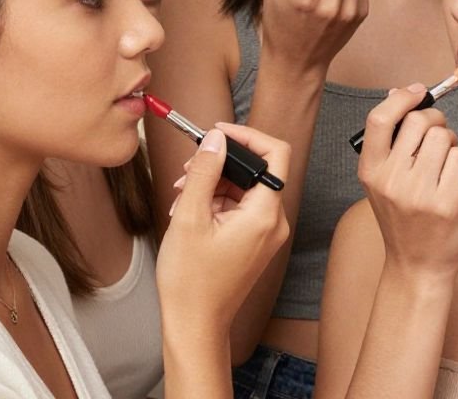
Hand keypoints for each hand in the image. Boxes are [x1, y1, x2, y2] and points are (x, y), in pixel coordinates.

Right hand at [157, 124, 290, 335]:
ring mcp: (266, 233)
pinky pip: (240, 208)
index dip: (246, 136)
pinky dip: (215, 203)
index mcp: (265, 214)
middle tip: (188, 170)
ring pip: (244, 189)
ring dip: (213, 184)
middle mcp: (274, 222)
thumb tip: (215, 139)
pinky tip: (189, 213)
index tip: (216, 133)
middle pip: (256, 170)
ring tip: (182, 197)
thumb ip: (204, 171)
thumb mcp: (189, 217)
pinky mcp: (255, 242)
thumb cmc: (191, 281)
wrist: (195, 324)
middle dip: (220, 164)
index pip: (275, 153)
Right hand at [358, 87, 457, 278]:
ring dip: (450, 142)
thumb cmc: (403, 217)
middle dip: (435, 121)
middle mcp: (391, 181)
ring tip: (444, 162)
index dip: (401, 98)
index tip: (417, 92)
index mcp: (370, 171)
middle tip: (438, 136)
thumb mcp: (384, 180)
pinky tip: (453, 179)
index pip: (379, 119)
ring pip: (444, 136)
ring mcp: (419, 193)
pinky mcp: (447, 203)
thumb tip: (396, 93)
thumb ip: (389, 141)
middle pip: (419, 121)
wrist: (416, 266)